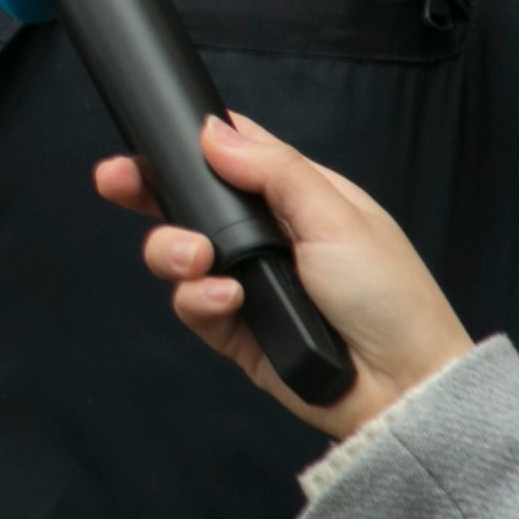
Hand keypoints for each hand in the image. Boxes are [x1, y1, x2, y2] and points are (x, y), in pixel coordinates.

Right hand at [91, 115, 469, 442]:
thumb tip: (213, 130)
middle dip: (147, 192)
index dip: (189, 145)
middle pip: (190, 204)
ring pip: (179, 254)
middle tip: (114, 182)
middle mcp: (267, 238)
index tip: (149, 140)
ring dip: (172, 251)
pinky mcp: (235, 331)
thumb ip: (274, 171)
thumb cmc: (390, 298)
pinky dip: (198, 299)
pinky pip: (191, 306)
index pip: (232, 158)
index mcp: (297, 199)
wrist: (403, 388)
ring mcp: (247, 284)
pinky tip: (228, 300)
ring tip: (195, 260)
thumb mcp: (338, 218)